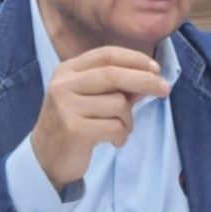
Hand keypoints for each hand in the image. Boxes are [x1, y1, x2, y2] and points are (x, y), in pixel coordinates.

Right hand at [30, 46, 169, 190]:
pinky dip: (122, 135)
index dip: (135, 59)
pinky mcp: (73, 129)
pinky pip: (114, 127)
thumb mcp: (91, 98)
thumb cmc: (75, 122)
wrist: (46, 158)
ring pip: (118, 104)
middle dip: (145, 80)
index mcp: (68, 69)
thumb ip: (117, 86)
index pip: (106, 54)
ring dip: (129, 119)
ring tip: (120, 129)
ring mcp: (66, 106)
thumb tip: (151, 78)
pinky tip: (113, 141)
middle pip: (114, 74)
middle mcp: (64, 84)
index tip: (156, 68)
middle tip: (165, 89)